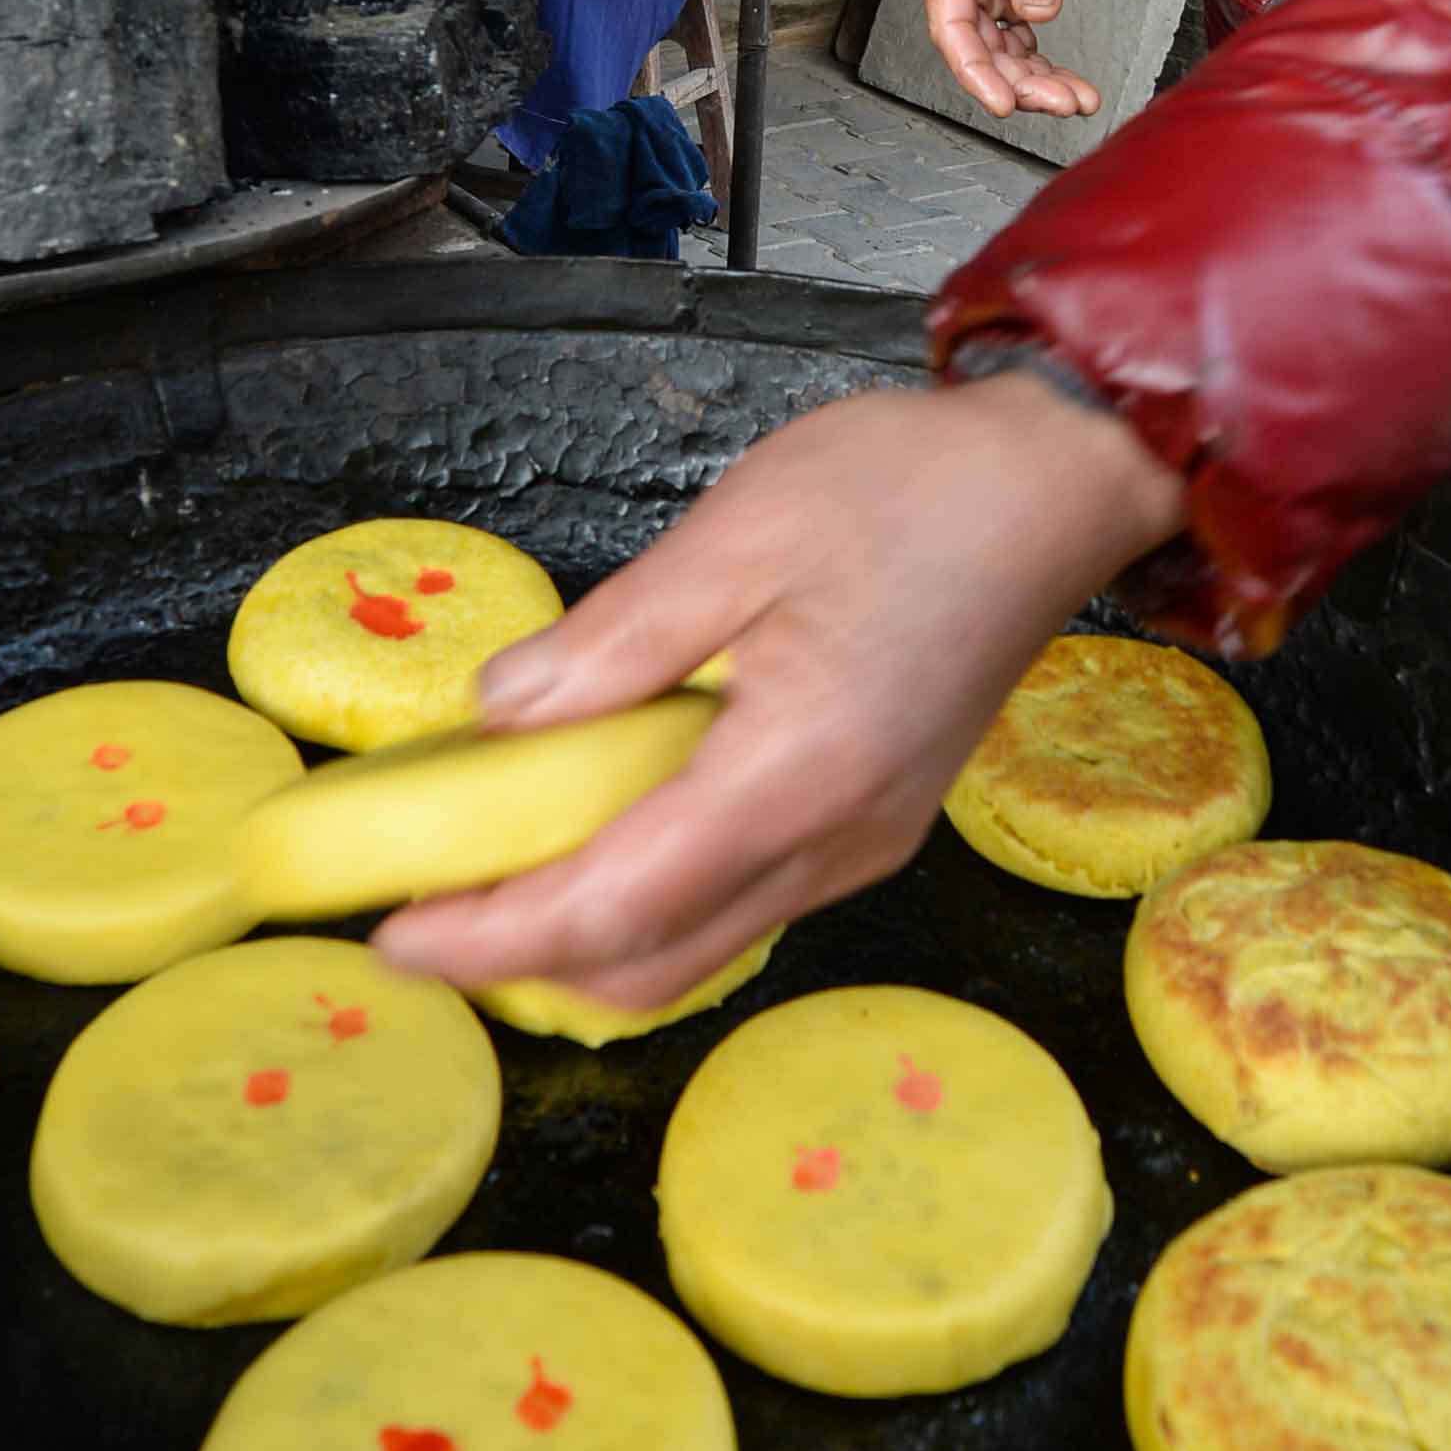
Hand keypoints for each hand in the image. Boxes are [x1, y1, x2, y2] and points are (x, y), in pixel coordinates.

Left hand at [374, 373, 1182, 1010]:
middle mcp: (836, 840)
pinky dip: (653, 904)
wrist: (1055, 485)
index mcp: (795, 772)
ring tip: (492, 880)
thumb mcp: (737, 534)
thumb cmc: (906, 488)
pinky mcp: (875, 823)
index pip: (614, 904)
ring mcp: (865, 843)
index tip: (395, 938)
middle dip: (526, 965)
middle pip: (653, 966)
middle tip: (423, 917)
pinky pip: (743, 904)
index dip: (493, 937)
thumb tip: (501, 715)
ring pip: (699, 948)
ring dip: (589, 942)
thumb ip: (614, 639)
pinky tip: (596, 840)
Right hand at [913, 0, 1100, 119]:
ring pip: (1000, 47)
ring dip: (1034, 78)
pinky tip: (1067, 80)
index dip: (974, 70)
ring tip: (1076, 99)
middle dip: (1018, 82)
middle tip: (1063, 103)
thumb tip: (1038, 12)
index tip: (1002, 103)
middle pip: (978, 45)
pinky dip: (1041, 59)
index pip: (951, 25)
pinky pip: (1018, 34)